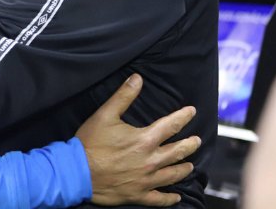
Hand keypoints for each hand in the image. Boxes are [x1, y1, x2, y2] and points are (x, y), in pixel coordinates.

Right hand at [76, 74, 199, 206]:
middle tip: (197, 141)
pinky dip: (170, 198)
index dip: (183, 117)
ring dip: (183, 168)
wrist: (78, 172)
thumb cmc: (91, 143)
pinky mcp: (138, 195)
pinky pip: (159, 199)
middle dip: (189, 145)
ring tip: (190, 165)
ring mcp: (146, 180)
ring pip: (172, 175)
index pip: (171, 125)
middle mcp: (151, 160)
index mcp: (145, 139)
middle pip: (177, 152)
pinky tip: (176, 197)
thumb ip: (123, 96)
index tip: (192, 112)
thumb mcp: (105, 114)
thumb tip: (137, 79)